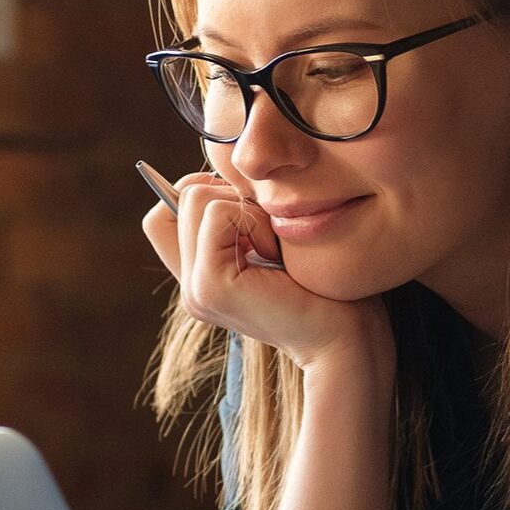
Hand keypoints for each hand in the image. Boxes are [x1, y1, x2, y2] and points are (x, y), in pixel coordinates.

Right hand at [141, 172, 386, 372]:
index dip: (204, 193)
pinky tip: (276, 256)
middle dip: (233, 195)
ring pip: (196, 197)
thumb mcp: (274, 240)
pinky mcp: (210, 285)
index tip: (249, 212)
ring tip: (273, 248)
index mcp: (201, 278)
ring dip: (246, 208)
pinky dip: (254, 221)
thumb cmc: (325, 286)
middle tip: (268, 234)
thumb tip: (225, 172)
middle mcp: (190, 285)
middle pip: (182, 194)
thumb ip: (241, 218)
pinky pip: (217, 213)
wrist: (344, 338)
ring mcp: (195, 288)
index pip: (164, 214)